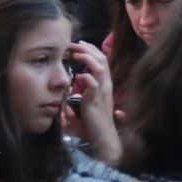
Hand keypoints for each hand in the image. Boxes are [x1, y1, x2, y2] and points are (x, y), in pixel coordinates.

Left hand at [60, 41, 121, 163]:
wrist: (103, 137)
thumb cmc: (95, 122)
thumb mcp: (89, 102)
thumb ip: (84, 90)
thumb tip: (75, 82)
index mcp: (105, 84)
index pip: (102, 60)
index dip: (91, 50)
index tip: (79, 45)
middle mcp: (106, 85)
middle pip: (102, 59)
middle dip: (88, 49)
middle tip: (75, 44)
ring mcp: (102, 92)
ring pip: (100, 68)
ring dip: (88, 58)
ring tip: (76, 54)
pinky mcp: (95, 101)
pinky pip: (93, 84)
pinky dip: (86, 77)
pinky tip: (78, 76)